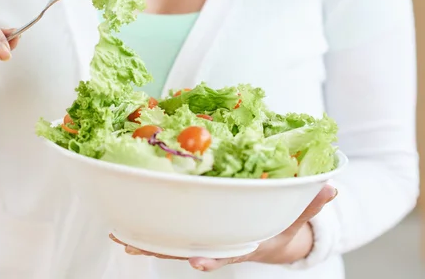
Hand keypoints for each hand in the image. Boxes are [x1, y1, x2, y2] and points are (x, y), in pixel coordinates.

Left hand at [110, 185, 336, 272]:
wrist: (273, 238)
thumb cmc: (283, 225)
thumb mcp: (299, 215)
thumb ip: (311, 202)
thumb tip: (330, 188)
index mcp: (243, 242)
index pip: (227, 252)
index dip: (213, 258)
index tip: (198, 262)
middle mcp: (219, 243)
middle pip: (188, 250)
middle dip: (161, 249)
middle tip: (132, 245)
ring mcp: (205, 238)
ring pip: (172, 243)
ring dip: (146, 240)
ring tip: (119, 236)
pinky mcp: (195, 229)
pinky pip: (170, 229)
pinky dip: (149, 226)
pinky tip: (126, 219)